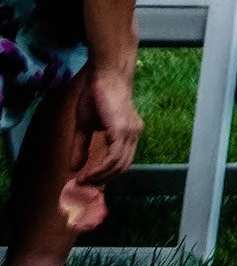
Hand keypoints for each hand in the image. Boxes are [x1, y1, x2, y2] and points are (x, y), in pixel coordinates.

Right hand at [71, 67, 143, 188]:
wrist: (105, 75)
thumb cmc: (96, 96)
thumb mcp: (85, 125)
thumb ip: (82, 147)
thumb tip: (74, 168)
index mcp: (128, 134)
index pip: (120, 162)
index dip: (105, 176)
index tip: (88, 187)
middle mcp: (134, 135)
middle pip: (121, 168)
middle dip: (101, 181)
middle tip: (82, 190)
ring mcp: (131, 133)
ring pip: (117, 166)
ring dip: (99, 178)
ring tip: (81, 184)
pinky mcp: (122, 131)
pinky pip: (113, 158)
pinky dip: (100, 170)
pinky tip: (87, 175)